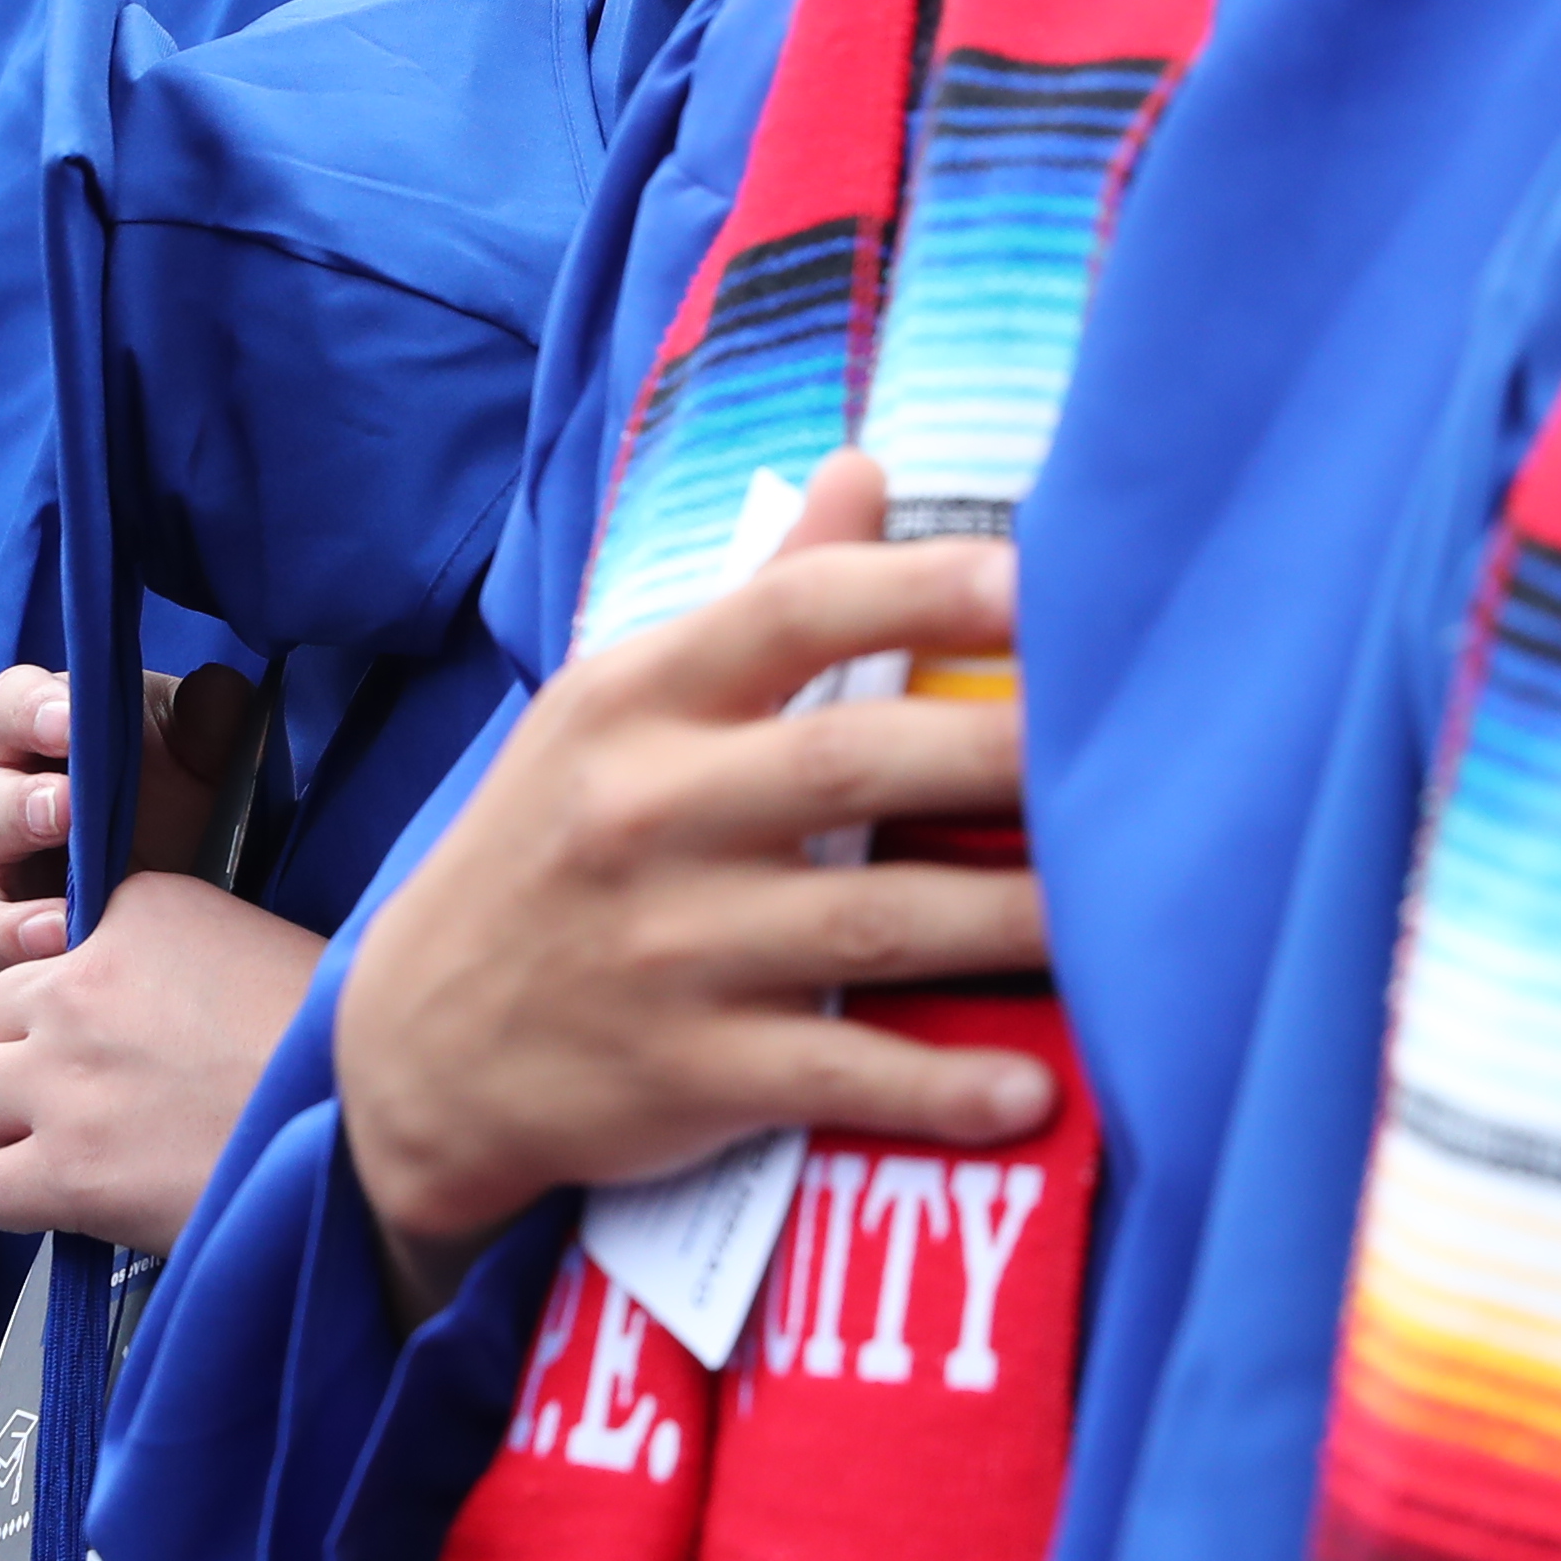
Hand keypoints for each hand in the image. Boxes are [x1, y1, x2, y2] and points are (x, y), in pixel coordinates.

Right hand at [0, 659, 266, 988]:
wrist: (204, 893)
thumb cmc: (183, 802)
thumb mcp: (208, 757)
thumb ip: (210, 719)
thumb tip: (213, 694)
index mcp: (24, 744)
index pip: (5, 710)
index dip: (30, 712)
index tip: (70, 720)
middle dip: (16, 809)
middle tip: (68, 810)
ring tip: (64, 929)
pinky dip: (4, 998)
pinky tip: (57, 995)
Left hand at [0, 871, 321, 1253]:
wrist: (377, 1130)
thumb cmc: (341, 1050)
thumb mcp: (255, 947)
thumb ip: (172, 954)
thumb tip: (131, 1000)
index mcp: (139, 909)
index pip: (43, 944)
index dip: (67, 996)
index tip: (112, 1031)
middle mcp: (83, 982)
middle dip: (20, 1054)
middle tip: (83, 1093)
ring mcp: (65, 1077)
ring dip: (6, 1120)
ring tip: (70, 1143)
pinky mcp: (68, 1169)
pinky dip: (17, 1198)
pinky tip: (71, 1199)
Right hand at [335, 449, 1048, 1320]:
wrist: (415, 1049)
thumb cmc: (553, 851)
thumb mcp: (618, 711)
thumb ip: (759, 601)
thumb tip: (867, 470)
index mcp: (635, 703)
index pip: (788, 616)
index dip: (921, 590)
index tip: (1044, 581)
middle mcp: (645, 815)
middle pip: (853, 766)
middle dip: (1003, 755)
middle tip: (1144, 751)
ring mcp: (666, 952)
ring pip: (873, 929)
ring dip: (1014, 921)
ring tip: (1135, 917)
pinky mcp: (685, 1074)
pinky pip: (837, 1079)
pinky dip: (938, 1089)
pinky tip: (1033, 1090)